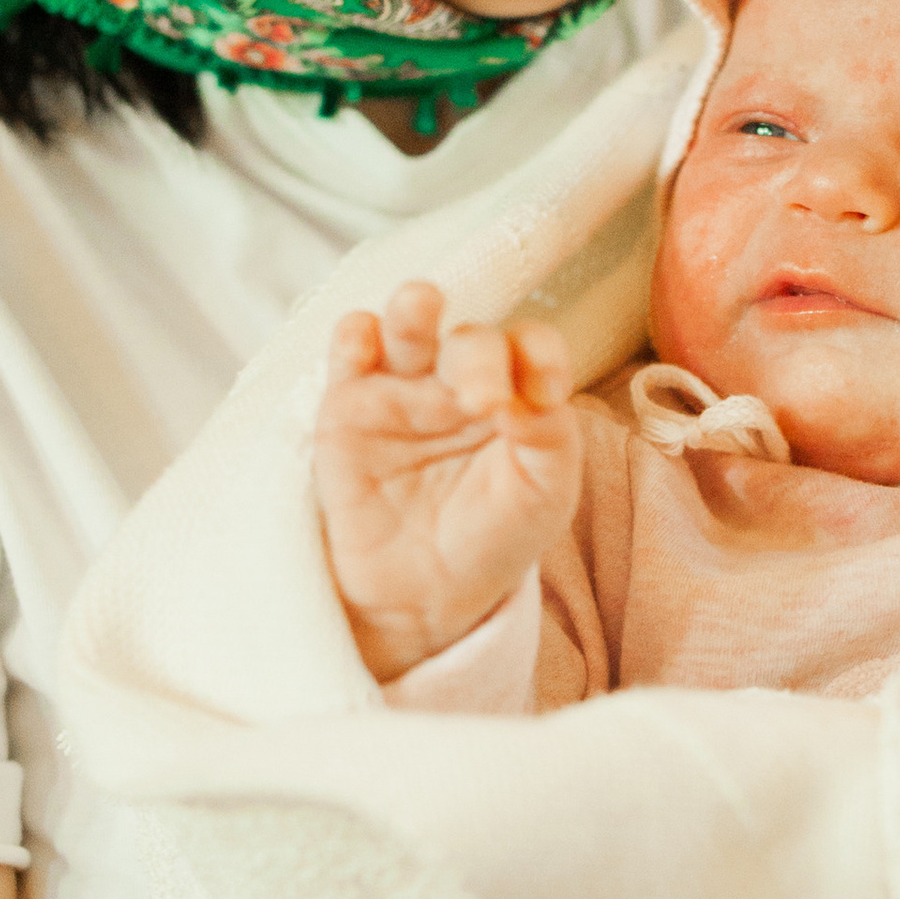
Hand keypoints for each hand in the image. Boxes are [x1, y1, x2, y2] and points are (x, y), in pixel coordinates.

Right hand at [314, 279, 578, 682]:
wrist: (426, 594)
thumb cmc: (494, 536)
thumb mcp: (544, 495)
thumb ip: (551, 438)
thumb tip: (529, 393)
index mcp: (517, 392)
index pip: (531, 347)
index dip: (539, 355)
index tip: (549, 390)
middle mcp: (461, 379)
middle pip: (472, 339)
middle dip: (479, 358)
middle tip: (483, 401)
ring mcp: (403, 387)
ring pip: (407, 324)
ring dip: (413, 308)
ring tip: (420, 305)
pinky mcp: (349, 405)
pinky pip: (348, 353)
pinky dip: (353, 337)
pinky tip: (361, 341)